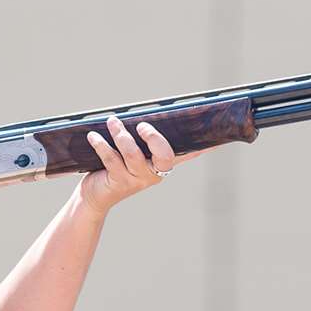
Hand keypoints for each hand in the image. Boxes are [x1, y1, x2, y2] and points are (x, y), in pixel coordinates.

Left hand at [77, 115, 207, 211]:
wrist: (95, 197)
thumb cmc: (114, 168)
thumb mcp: (131, 153)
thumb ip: (141, 137)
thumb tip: (140, 113)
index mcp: (162, 164)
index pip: (187, 154)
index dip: (203, 148)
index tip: (217, 139)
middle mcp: (154, 173)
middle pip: (165, 156)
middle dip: (154, 138)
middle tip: (141, 125)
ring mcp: (137, 180)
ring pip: (134, 155)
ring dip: (121, 135)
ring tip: (112, 122)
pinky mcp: (117, 183)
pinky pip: (111, 159)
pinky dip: (101, 145)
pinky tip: (93, 135)